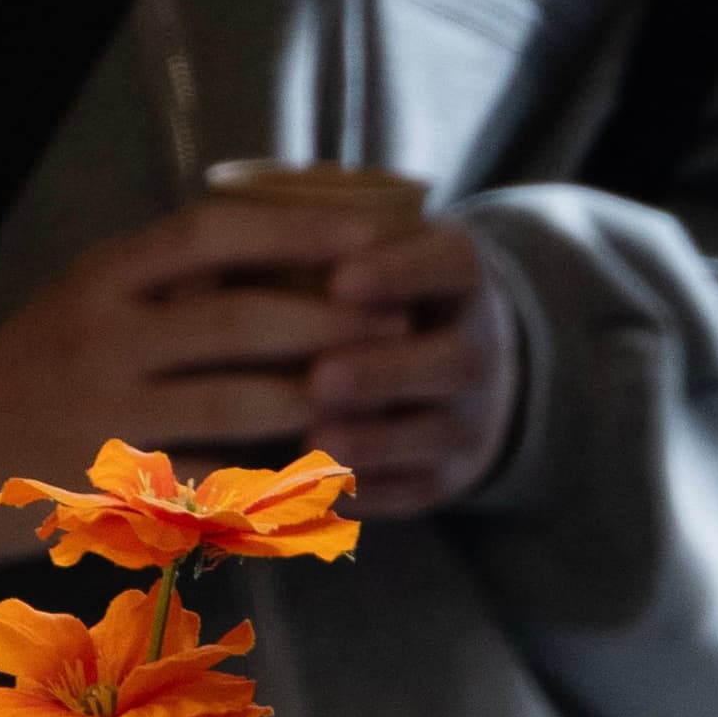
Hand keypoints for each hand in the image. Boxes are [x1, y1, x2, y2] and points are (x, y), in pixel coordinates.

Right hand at [0, 202, 409, 564]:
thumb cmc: (36, 371)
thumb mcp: (89, 301)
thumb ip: (171, 282)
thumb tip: (282, 253)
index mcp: (105, 274)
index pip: (213, 233)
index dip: (297, 233)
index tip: (368, 236)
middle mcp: (105, 333)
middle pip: (236, 320)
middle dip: (327, 324)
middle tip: (397, 327)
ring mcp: (106, 412)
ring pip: (230, 403)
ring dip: (311, 404)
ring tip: (374, 401)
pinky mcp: (108, 483)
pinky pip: (206, 483)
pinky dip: (267, 484)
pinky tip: (319, 484)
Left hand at [311, 218, 523, 517]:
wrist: (459, 372)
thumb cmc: (388, 293)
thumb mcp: (386, 249)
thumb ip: (338, 237)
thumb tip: (237, 223)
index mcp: (463, 277)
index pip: (447, 265)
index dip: (398, 273)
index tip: (340, 279)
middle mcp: (480, 352)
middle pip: (448, 363)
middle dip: (383, 371)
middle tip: (322, 378)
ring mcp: (469, 422)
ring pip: (433, 436)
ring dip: (374, 442)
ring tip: (314, 444)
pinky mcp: (445, 479)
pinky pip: (412, 491)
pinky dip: (365, 493)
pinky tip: (312, 490)